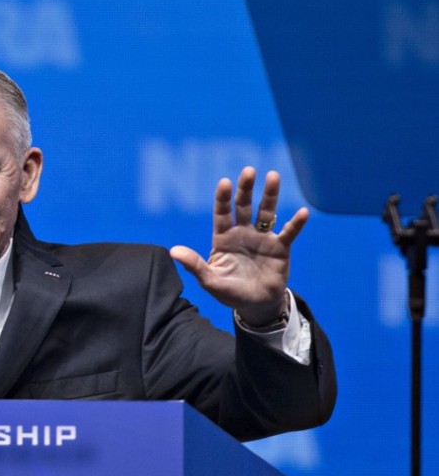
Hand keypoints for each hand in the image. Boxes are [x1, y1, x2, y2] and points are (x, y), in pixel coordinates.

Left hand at [169, 167, 307, 325]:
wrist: (256, 304)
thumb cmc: (230, 292)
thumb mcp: (210, 280)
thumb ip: (195, 265)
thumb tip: (173, 251)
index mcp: (223, 238)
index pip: (222, 213)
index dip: (223, 198)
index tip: (224, 182)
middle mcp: (242, 233)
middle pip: (244, 206)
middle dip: (245, 189)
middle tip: (248, 171)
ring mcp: (262, 238)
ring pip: (266, 212)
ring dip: (270, 195)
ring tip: (273, 176)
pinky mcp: (280, 248)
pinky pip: (288, 232)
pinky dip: (296, 223)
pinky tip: (303, 213)